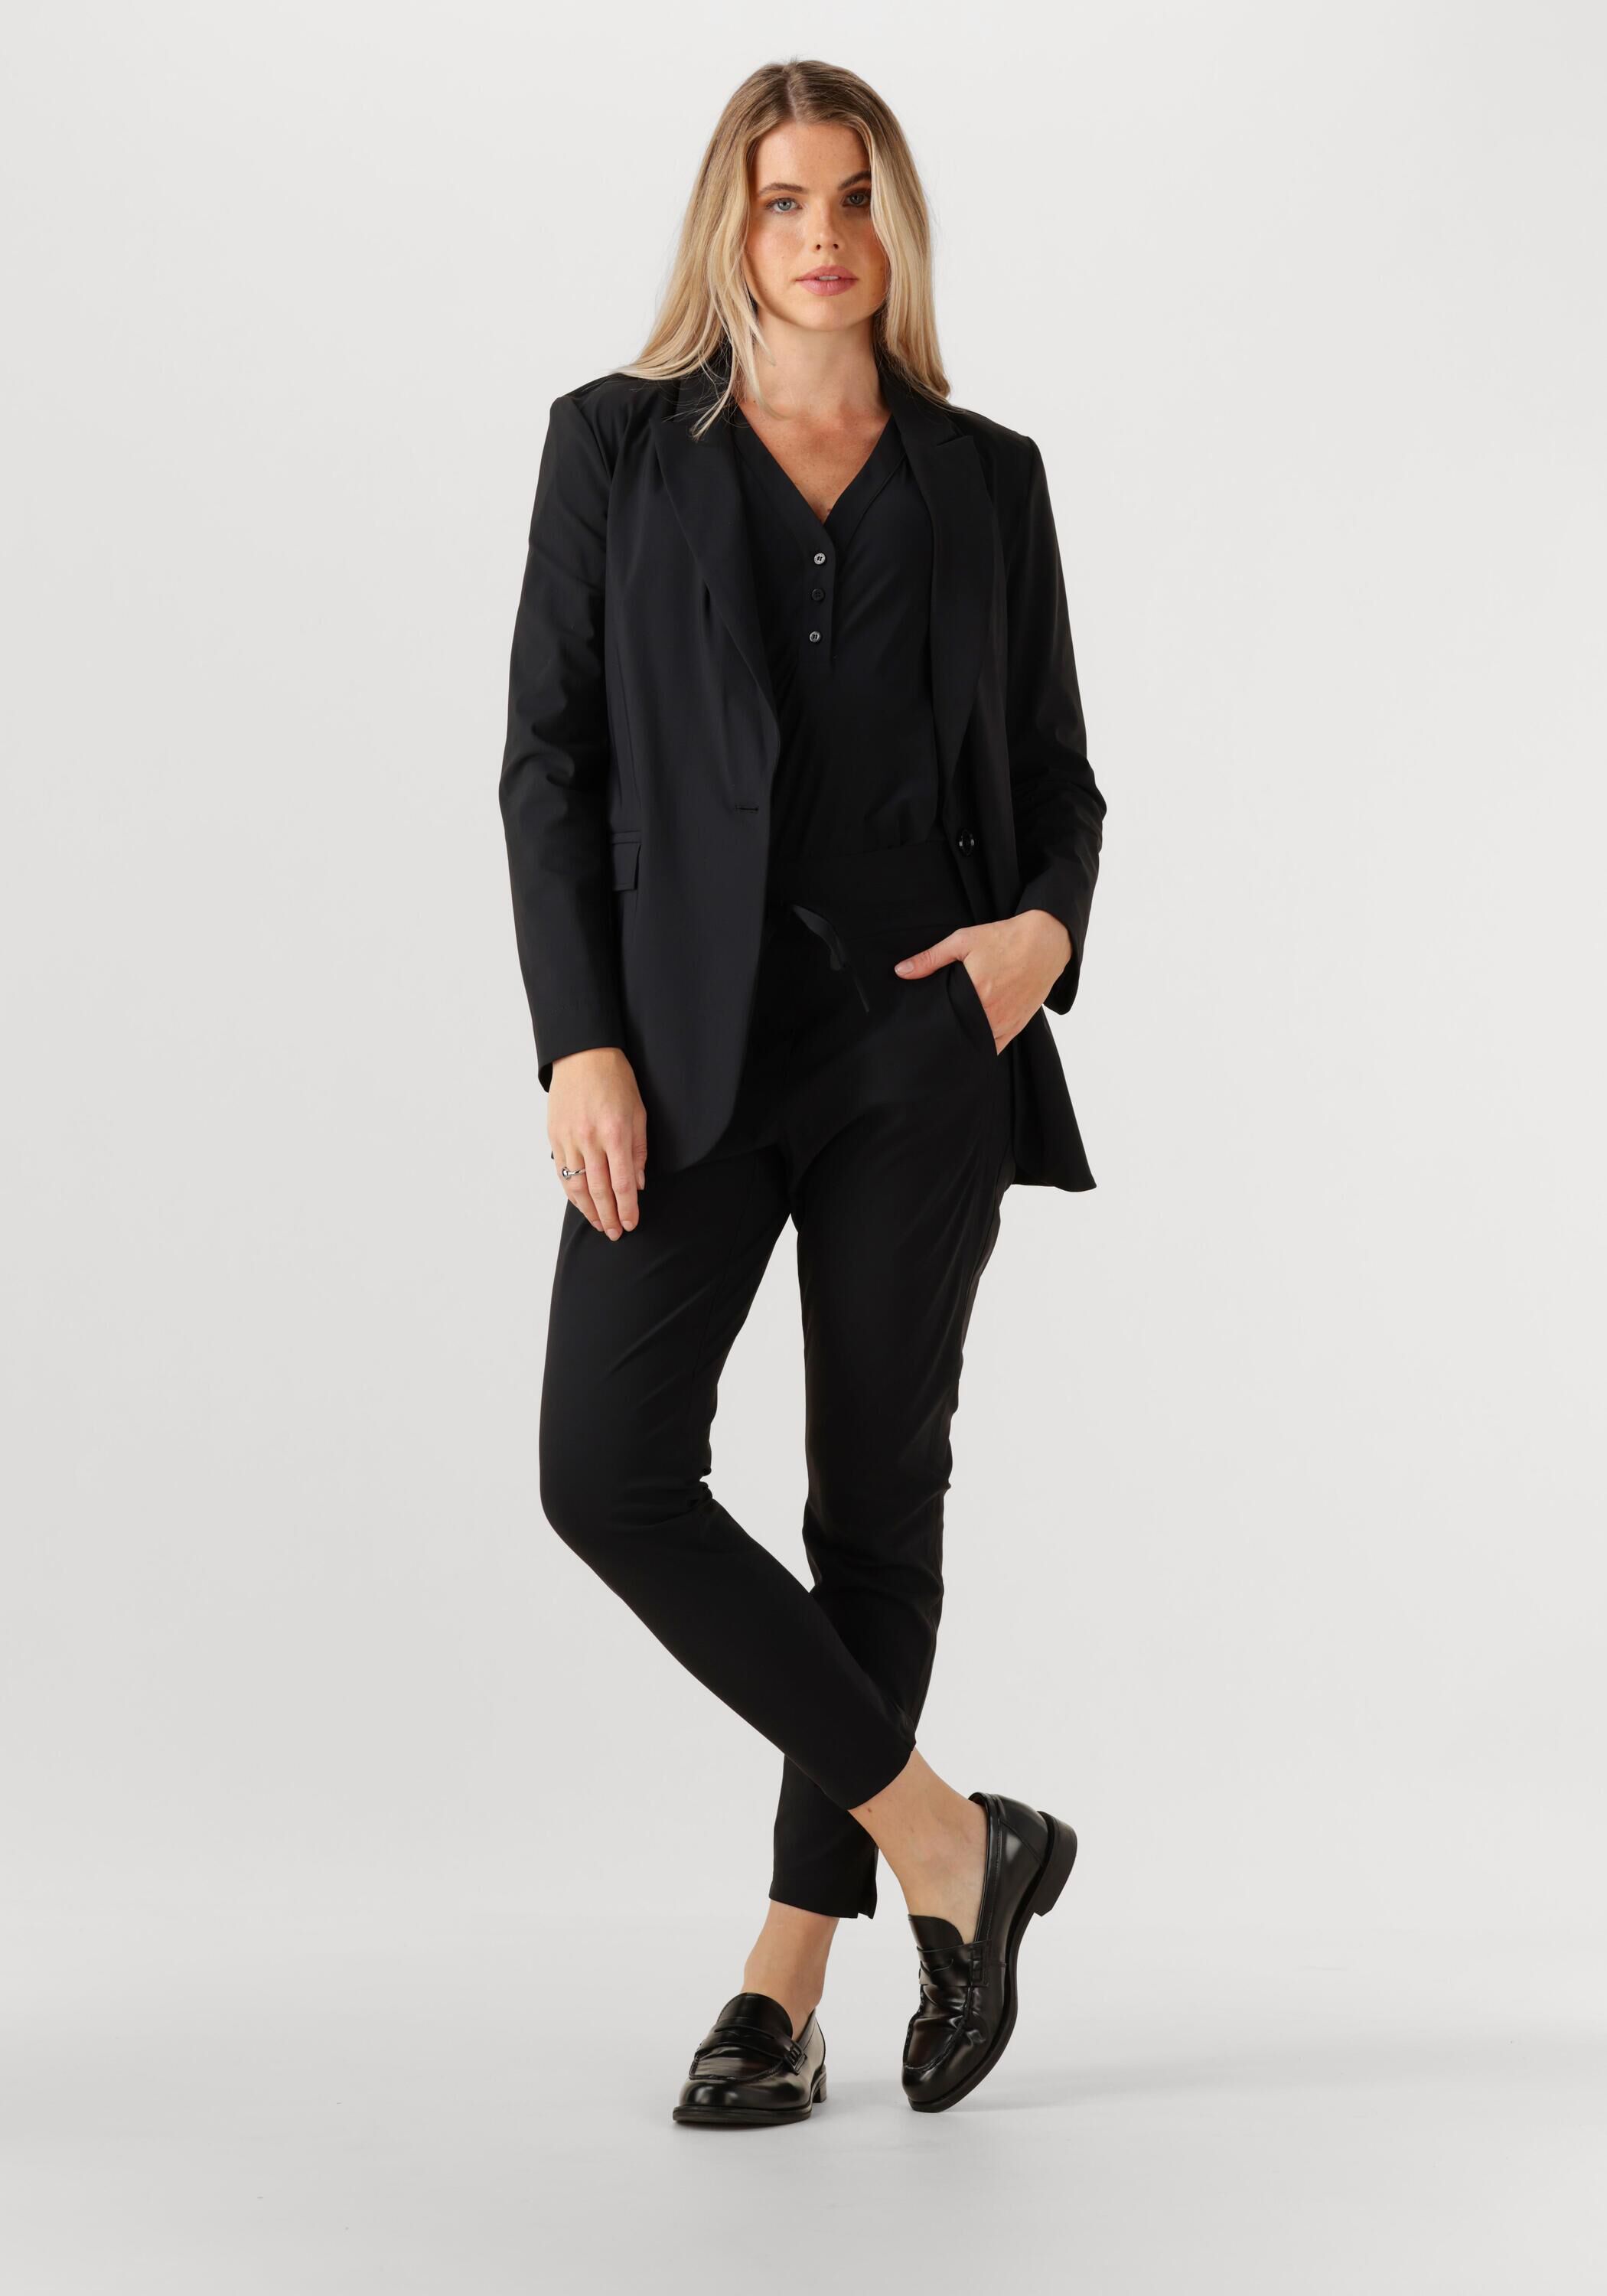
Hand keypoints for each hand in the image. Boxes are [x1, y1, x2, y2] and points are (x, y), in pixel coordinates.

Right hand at [548, 1047, 647, 1237]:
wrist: (582, 1055)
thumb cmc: (616, 1080)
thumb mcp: (638, 1112)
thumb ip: (638, 1150)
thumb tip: (637, 1184)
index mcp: (615, 1133)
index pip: (622, 1183)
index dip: (627, 1208)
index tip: (631, 1224)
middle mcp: (589, 1139)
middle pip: (598, 1190)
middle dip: (608, 1216)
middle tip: (615, 1233)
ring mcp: (568, 1138)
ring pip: (576, 1185)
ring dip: (588, 1210)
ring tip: (598, 1224)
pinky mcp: (554, 1136)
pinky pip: (561, 1172)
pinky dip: (570, 1191)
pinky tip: (580, 1203)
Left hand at [892, 909, 1071, 1051]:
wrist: (1045, 942)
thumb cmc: (1003, 939)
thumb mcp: (963, 941)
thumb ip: (930, 958)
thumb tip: (901, 971)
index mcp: (975, 992)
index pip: (945, 1019)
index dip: (931, 1024)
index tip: (920, 1025)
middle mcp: (992, 1012)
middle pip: (960, 1034)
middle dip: (945, 1034)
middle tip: (932, 1031)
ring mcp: (1006, 1022)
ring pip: (977, 1043)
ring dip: (963, 1041)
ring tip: (949, 1037)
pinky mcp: (1018, 1025)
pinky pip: (995, 1046)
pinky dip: (982, 1046)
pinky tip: (970, 1042)